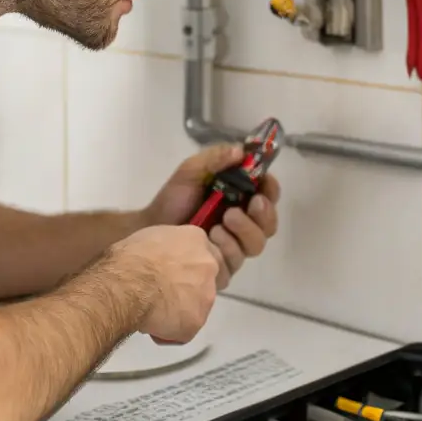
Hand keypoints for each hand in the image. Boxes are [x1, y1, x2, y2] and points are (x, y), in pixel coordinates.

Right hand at [111, 225, 219, 343]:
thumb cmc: (131, 256)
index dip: (191, 264)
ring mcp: (206, 296)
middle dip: (193, 287)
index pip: (206, 252)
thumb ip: (169, 247)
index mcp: (196, 239)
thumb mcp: (152, 236)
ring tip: (155, 310)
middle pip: (209, 279)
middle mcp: (209, 266)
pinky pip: (185, 330)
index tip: (177, 271)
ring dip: (182, 309)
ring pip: (198, 306)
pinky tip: (152, 324)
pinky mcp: (196, 322)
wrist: (127, 285)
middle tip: (169, 292)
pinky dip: (171, 331)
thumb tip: (165, 258)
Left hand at [142, 143, 280, 289]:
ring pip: (256, 245)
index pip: (268, 195)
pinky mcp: (222, 269)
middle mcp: (242, 224)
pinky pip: (235, 264)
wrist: (149, 229)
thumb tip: (242, 151)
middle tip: (249, 205)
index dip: (271, 190)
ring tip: (219, 225)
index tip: (263, 183)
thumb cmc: (173, 200)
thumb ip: (215, 158)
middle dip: (264, 214)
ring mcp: (234, 248)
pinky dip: (226, 251)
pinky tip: (210, 241)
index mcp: (239, 199)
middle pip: (269, 224)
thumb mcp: (191, 172)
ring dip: (243, 232)